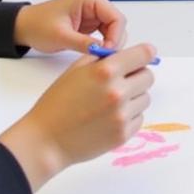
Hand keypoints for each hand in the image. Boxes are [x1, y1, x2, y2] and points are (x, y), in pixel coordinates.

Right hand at [0, 42, 156, 191]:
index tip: (144, 55)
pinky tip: (110, 117)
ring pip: (145, 98)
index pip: (144, 54)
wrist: (46, 140)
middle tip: (121, 82)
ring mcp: (122, 115)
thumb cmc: (57, 103)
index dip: (145, 53)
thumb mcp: (76, 70)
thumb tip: (126, 53)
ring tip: (112, 102)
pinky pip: (139, 118)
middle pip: (148, 76)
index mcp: (106, 71)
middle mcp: (118, 91)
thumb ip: (103, 58)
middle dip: (137, 76)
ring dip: (134, 97)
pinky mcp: (123, 134)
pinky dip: (130, 116)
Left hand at [14, 0, 125, 52]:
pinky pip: (105, 35)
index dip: (116, 36)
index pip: (116, 17)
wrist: (24, 27)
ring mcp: (94, 14)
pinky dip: (104, 45)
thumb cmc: (38, 25)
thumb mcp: (61, 36)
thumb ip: (84, 43)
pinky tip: (97, 54)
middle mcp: (95, 4)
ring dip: (110, 44)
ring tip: (100, 57)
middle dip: (114, 41)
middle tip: (105, 58)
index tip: (108, 53)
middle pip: (118, 24)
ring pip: (114, 31)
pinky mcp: (91, 24)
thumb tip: (104, 51)